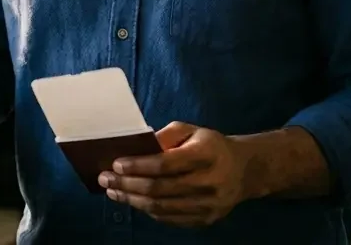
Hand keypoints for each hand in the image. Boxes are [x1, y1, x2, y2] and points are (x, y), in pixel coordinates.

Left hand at [98, 122, 249, 227]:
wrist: (245, 171)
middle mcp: (209, 182)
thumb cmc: (211, 146)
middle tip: (105, 179)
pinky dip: (147, 210)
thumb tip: (137, 146)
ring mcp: (208, 205)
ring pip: (161, 207)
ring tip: (113, 191)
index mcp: (206, 155)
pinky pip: (169, 218)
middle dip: (127, 184)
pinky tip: (133, 200)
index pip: (165, 164)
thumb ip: (166, 135)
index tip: (116, 164)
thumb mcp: (192, 130)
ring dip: (132, 200)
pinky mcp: (205, 220)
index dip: (138, 166)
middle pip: (159, 188)